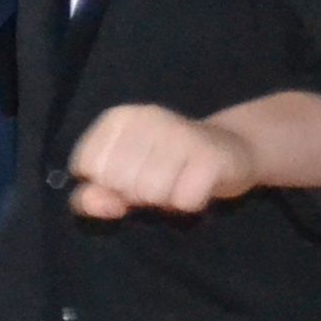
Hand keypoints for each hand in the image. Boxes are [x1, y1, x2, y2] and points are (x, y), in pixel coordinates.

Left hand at [66, 102, 252, 219]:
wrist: (233, 149)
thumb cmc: (166, 165)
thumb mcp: (121, 180)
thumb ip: (93, 195)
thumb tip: (92, 203)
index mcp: (119, 118)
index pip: (87, 165)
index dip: (107, 182)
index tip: (130, 172)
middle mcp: (148, 117)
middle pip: (118, 182)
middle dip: (137, 193)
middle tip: (160, 177)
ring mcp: (181, 133)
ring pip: (151, 193)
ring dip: (165, 198)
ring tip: (179, 179)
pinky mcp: (211, 156)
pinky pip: (184, 200)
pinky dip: (190, 202)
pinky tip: (198, 184)